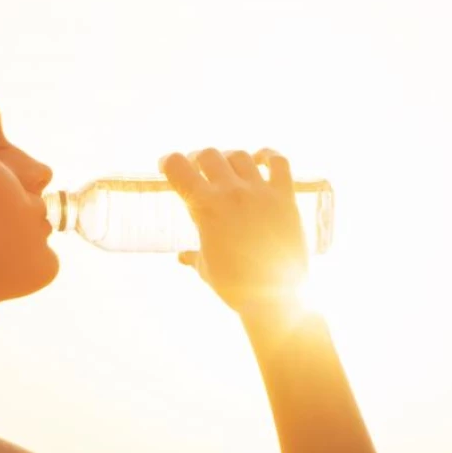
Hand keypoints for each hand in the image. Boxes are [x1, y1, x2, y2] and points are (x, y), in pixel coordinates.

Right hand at [159, 147, 308, 312]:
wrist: (274, 297)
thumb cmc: (234, 287)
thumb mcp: (206, 270)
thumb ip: (193, 257)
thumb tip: (182, 257)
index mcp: (205, 208)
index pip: (178, 167)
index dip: (169, 163)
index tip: (167, 166)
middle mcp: (231, 193)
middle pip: (208, 155)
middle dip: (198, 160)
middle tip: (197, 170)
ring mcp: (260, 192)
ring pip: (239, 156)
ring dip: (228, 159)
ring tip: (226, 169)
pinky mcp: (285, 198)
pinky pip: (278, 162)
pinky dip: (268, 156)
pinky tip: (260, 159)